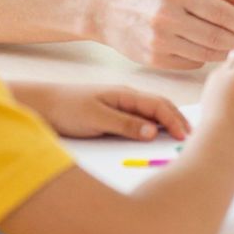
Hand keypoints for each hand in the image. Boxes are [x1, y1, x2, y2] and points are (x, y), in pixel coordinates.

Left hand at [20, 83, 191, 141]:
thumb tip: (154, 132)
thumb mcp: (95, 118)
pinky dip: (154, 127)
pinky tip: (157, 136)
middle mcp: (126, 99)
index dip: (175, 120)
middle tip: (193, 137)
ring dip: (168, 123)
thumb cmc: (65, 108)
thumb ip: (125, 124)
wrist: (39, 105)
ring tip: (181, 137)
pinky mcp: (112, 116)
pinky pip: (140, 120)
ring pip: (152, 114)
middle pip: (161, 107)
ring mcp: (120, 106)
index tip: (186, 136)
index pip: (159, 105)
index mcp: (125, 95)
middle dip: (179, 120)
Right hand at [93, 0, 233, 69]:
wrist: (107, 10)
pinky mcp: (152, 59)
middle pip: (216, 37)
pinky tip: (207, 50)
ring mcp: (158, 40)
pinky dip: (203, 57)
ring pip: (206, 53)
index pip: (222, 13)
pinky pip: (190, 62)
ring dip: (225, 53)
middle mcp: (167, 16)